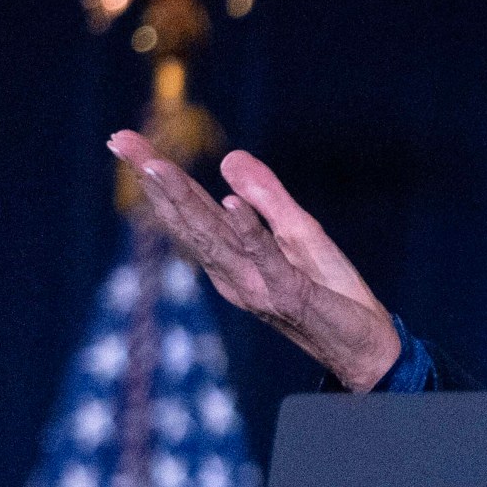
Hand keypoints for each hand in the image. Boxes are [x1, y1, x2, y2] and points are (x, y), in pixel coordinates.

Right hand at [108, 132, 402, 391]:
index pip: (188, 210)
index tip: (123, 140)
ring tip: (156, 165)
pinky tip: (231, 203)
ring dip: (186, 200)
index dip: (156, 177)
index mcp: (231, 258)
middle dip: (154, 181)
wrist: (365, 346)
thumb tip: (229, 157)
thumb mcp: (299, 231)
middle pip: (189, 219)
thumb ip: (267, 198)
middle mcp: (233, 273)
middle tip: (121, 142)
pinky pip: (267, 257)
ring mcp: (257, 285)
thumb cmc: (331, 290)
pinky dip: (248, 230)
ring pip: (215, 237)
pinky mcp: (291, 294)